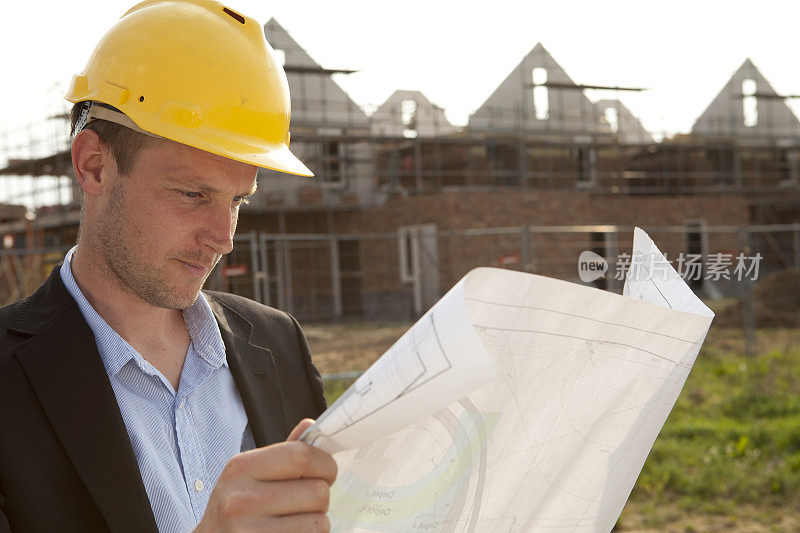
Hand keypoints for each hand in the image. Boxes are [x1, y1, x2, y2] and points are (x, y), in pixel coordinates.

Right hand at [194, 419, 336, 531]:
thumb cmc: (235, 508)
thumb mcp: (249, 475)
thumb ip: (283, 453)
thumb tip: (310, 425)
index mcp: (241, 468)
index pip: (300, 456)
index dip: (325, 463)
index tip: (326, 471)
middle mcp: (241, 499)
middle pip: (317, 491)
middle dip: (321, 497)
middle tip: (306, 501)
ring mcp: (249, 530)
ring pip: (319, 521)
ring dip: (316, 521)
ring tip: (295, 519)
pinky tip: (289, 532)